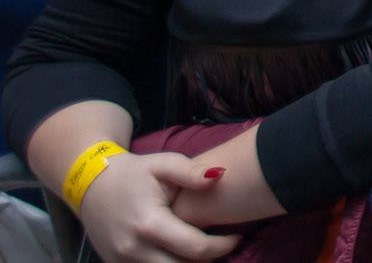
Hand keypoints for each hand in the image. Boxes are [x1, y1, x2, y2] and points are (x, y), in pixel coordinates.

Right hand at [78, 149, 238, 261]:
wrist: (90, 184)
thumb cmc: (134, 173)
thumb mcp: (163, 163)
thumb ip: (191, 172)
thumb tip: (219, 176)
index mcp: (149, 223)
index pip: (196, 248)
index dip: (223, 246)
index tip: (236, 237)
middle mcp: (133, 249)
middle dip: (207, 261)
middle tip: (222, 246)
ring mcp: (122, 260)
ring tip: (203, 250)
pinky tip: (181, 253)